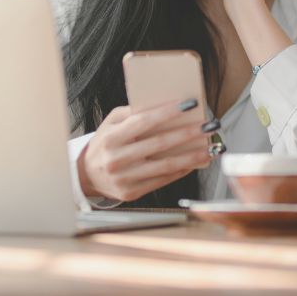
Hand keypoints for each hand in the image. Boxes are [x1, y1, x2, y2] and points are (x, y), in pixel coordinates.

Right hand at [78, 100, 216, 201]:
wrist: (85, 175)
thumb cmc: (105, 143)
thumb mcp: (110, 123)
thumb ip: (132, 113)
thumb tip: (163, 105)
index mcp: (111, 138)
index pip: (144, 122)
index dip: (169, 112)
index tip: (190, 104)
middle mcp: (117, 159)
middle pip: (160, 144)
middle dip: (188, 133)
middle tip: (209, 126)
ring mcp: (124, 178)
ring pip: (165, 165)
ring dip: (192, 156)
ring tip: (210, 148)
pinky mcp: (131, 192)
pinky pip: (162, 180)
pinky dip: (181, 170)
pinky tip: (195, 162)